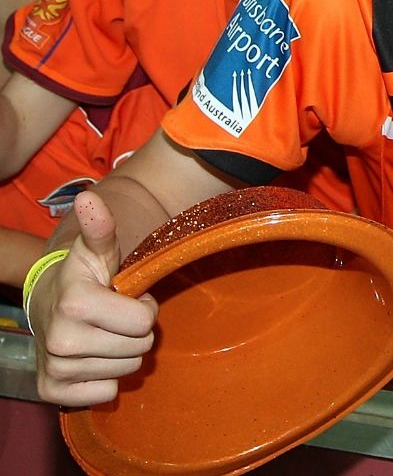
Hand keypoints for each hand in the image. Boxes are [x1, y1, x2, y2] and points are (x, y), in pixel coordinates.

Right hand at [33, 192, 157, 406]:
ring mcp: (56, 369)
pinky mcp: (53, 392)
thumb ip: (101, 229)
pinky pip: (107, 394)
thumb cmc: (84, 279)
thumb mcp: (98, 253)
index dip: (142, 308)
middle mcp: (61, 340)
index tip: (123, 298)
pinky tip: (92, 358)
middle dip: (134, 332)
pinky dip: (106, 378)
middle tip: (113, 319)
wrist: (47, 308)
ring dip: (122, 353)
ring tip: (102, 335)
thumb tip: (89, 198)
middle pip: (140, 348)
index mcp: (75, 303)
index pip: (145, 321)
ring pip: (126, 371)